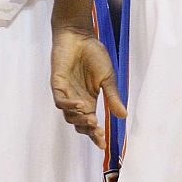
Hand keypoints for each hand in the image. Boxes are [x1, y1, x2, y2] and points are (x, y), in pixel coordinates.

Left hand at [51, 27, 123, 147]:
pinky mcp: (57, 84)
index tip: (103, 145)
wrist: (80, 36)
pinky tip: (80, 105)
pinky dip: (69, 106)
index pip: (91, 123)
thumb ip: (113, 97)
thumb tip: (124, 117)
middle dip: (88, 130)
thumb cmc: (94, 54)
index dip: (95, 135)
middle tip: (98, 132)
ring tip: (91, 119)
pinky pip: (60, 101)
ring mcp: (66, 93)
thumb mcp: (108, 78)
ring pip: (68, 115)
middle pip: (79, 123)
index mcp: (89, 101)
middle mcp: (76, 100)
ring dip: (79, 120)